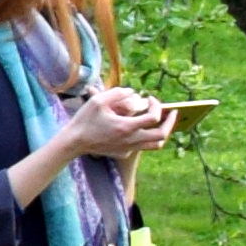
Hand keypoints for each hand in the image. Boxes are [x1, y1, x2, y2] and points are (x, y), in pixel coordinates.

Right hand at [62, 89, 182, 164]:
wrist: (74, 142)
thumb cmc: (84, 120)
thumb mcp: (97, 100)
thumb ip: (117, 93)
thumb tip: (133, 92)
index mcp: (126, 126)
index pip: (154, 117)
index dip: (156, 105)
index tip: (150, 98)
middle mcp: (131, 140)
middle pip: (162, 135)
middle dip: (170, 122)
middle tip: (172, 112)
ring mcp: (128, 148)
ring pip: (156, 144)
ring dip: (162, 132)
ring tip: (163, 123)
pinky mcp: (124, 153)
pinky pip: (141, 146)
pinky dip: (145, 137)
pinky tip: (139, 129)